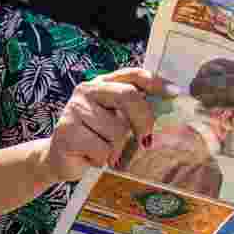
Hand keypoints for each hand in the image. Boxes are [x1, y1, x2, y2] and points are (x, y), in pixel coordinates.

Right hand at [45, 68, 179, 181]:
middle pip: (128, 96)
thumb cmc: (95, 138)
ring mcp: (75, 109)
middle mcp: (87, 90)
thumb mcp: (116, 121)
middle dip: (143, 120)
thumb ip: (136, 111)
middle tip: (147, 140)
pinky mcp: (67, 132)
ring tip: (102, 150)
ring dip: (115, 149)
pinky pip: (102, 149)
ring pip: (116, 131)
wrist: (59, 158)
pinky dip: (102, 160)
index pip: (133, 74)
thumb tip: (171, 104)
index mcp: (102, 83)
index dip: (156, 82)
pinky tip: (90, 157)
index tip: (175, 93)